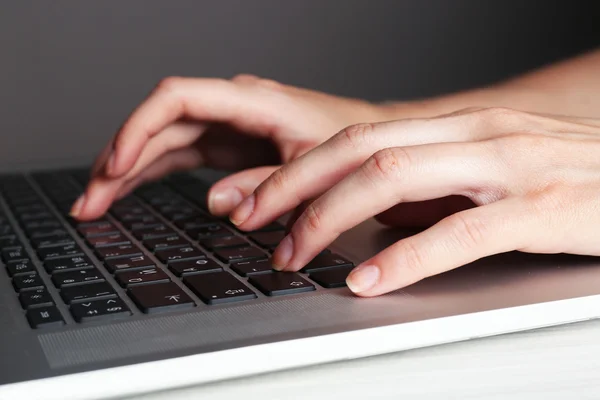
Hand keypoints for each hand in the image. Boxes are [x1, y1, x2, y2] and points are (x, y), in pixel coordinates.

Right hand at [72, 75, 387, 219]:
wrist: (368, 144)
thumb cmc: (349, 146)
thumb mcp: (315, 168)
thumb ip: (269, 185)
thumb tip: (218, 203)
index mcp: (251, 102)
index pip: (177, 99)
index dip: (139, 128)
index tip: (116, 165)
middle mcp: (231, 110)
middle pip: (158, 125)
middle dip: (119, 160)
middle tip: (90, 201)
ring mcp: (226, 128)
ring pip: (161, 142)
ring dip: (126, 172)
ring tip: (95, 204)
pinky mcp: (227, 148)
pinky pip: (177, 158)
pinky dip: (149, 176)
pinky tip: (126, 193)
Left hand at [228, 107, 599, 295]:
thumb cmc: (571, 182)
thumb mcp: (490, 177)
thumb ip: (433, 194)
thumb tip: (377, 222)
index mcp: (460, 127)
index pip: (358, 137)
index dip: (299, 170)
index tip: (260, 202)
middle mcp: (476, 134)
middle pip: (360, 149)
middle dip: (296, 189)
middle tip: (254, 225)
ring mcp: (509, 166)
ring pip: (395, 175)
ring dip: (331, 218)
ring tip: (295, 255)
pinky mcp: (542, 207)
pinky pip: (461, 231)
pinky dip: (406, 257)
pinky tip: (369, 280)